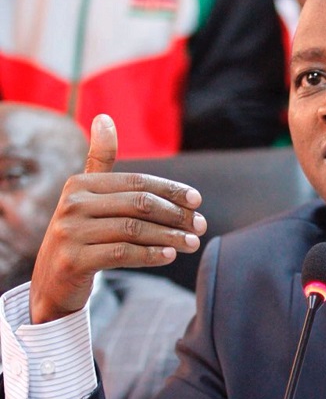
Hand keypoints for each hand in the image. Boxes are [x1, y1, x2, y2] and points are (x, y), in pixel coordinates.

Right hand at [29, 115, 206, 323]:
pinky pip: (122, 254)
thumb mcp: (88, 197)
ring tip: (192, 243)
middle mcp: (72, 204)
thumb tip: (104, 118)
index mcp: (80, 184)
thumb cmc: (81, 233)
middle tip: (200, 226)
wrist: (51, 281)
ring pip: (134, 229)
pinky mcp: (73, 260)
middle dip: (176, 215)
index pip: (137, 182)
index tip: (197, 201)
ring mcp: (70, 233)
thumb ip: (100, 162)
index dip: (171, 190)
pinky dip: (150, 254)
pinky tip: (169, 256)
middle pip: (139, 204)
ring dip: (170, 237)